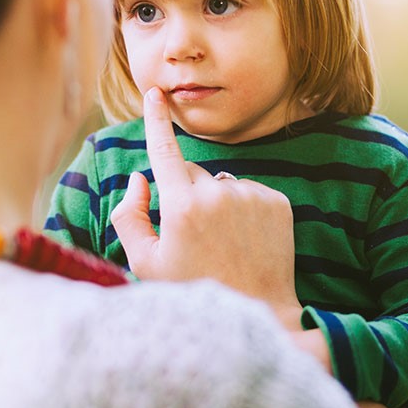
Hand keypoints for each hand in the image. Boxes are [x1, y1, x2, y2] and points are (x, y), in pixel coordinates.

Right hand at [110, 87, 300, 316]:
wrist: (259, 314)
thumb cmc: (194, 291)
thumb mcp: (145, 263)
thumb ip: (129, 216)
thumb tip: (139, 178)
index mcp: (181, 207)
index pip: (164, 151)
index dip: (156, 120)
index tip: (155, 93)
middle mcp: (218, 194)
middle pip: (190, 175)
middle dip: (185, 194)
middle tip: (191, 237)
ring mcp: (252, 196)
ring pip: (221, 184)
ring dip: (216, 203)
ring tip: (222, 244)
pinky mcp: (278, 202)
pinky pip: (250, 192)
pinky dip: (244, 209)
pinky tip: (245, 241)